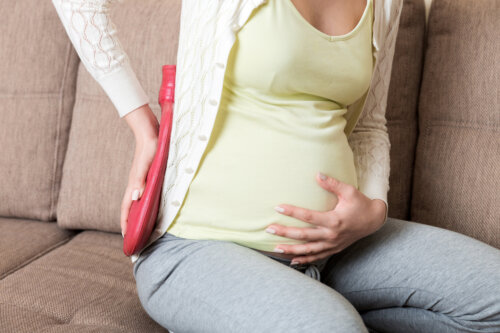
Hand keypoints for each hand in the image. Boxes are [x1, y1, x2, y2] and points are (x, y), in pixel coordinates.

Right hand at [120, 104, 158, 236]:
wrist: (150, 131)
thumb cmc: (150, 147)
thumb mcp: (147, 164)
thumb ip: (140, 180)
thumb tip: (135, 198)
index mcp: (134, 184)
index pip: (126, 208)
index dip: (125, 223)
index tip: (126, 238)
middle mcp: (135, 184)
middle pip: (129, 208)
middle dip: (129, 223)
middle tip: (133, 238)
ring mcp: (139, 180)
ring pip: (135, 202)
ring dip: (135, 214)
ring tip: (139, 227)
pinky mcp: (145, 175)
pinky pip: (141, 194)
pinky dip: (142, 204)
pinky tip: (148, 206)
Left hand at [266, 172, 387, 264]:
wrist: (373, 220)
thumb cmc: (360, 203)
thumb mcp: (349, 191)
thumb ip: (332, 184)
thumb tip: (317, 174)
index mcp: (334, 220)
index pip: (308, 217)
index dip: (292, 212)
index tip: (278, 208)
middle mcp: (331, 235)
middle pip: (304, 236)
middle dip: (285, 233)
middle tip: (269, 229)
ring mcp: (332, 244)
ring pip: (308, 250)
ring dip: (291, 250)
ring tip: (275, 248)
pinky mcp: (334, 249)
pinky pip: (317, 257)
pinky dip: (304, 260)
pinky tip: (292, 261)